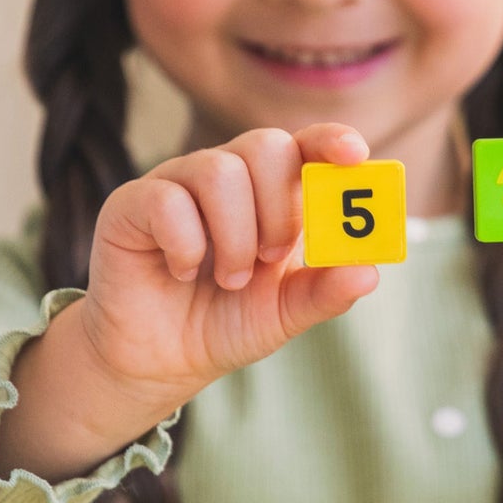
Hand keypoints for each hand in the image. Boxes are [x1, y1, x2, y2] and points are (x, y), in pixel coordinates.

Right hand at [79, 123, 378, 409]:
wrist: (157, 361)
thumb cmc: (224, 324)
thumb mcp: (284, 314)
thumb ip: (324, 292)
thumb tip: (369, 272)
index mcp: (271, 193)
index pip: (306, 145)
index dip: (331, 141)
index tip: (355, 156)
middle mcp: (227, 176)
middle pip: (267, 145)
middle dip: (279, 209)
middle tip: (271, 258)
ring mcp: (178, 183)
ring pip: (220, 171)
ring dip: (234, 237)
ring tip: (228, 279)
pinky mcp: (133, 203)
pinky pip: (168, 199)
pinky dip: (186, 246)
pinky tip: (181, 271)